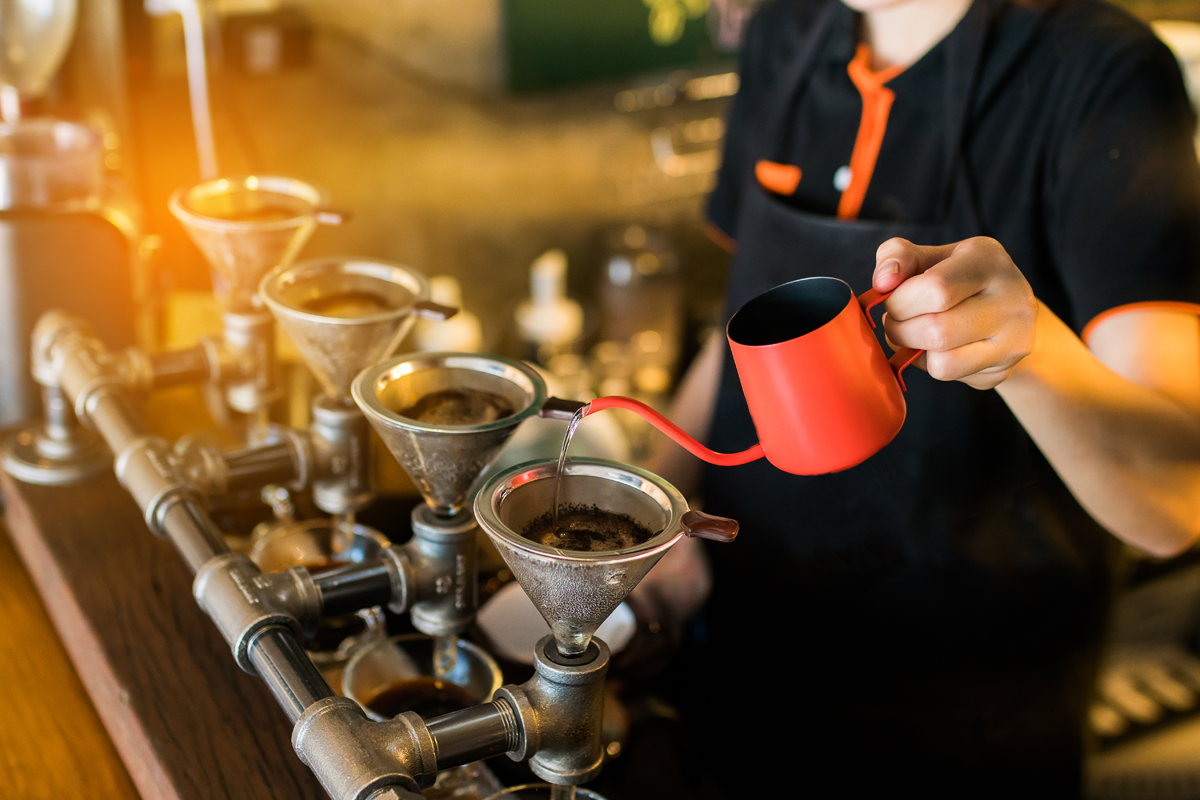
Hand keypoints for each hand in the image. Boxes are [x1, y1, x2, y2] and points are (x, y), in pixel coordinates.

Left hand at [872, 236, 1037, 389]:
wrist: (1006, 309)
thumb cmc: (957, 278)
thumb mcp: (930, 256)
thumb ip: (898, 255)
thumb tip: (883, 282)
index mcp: (988, 261)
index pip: (936, 289)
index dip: (900, 300)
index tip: (892, 299)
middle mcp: (1012, 300)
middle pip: (936, 331)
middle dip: (900, 329)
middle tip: (896, 320)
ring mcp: (1013, 340)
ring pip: (942, 362)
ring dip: (912, 351)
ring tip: (913, 333)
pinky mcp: (1002, 371)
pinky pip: (949, 376)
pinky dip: (929, 365)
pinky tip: (936, 347)